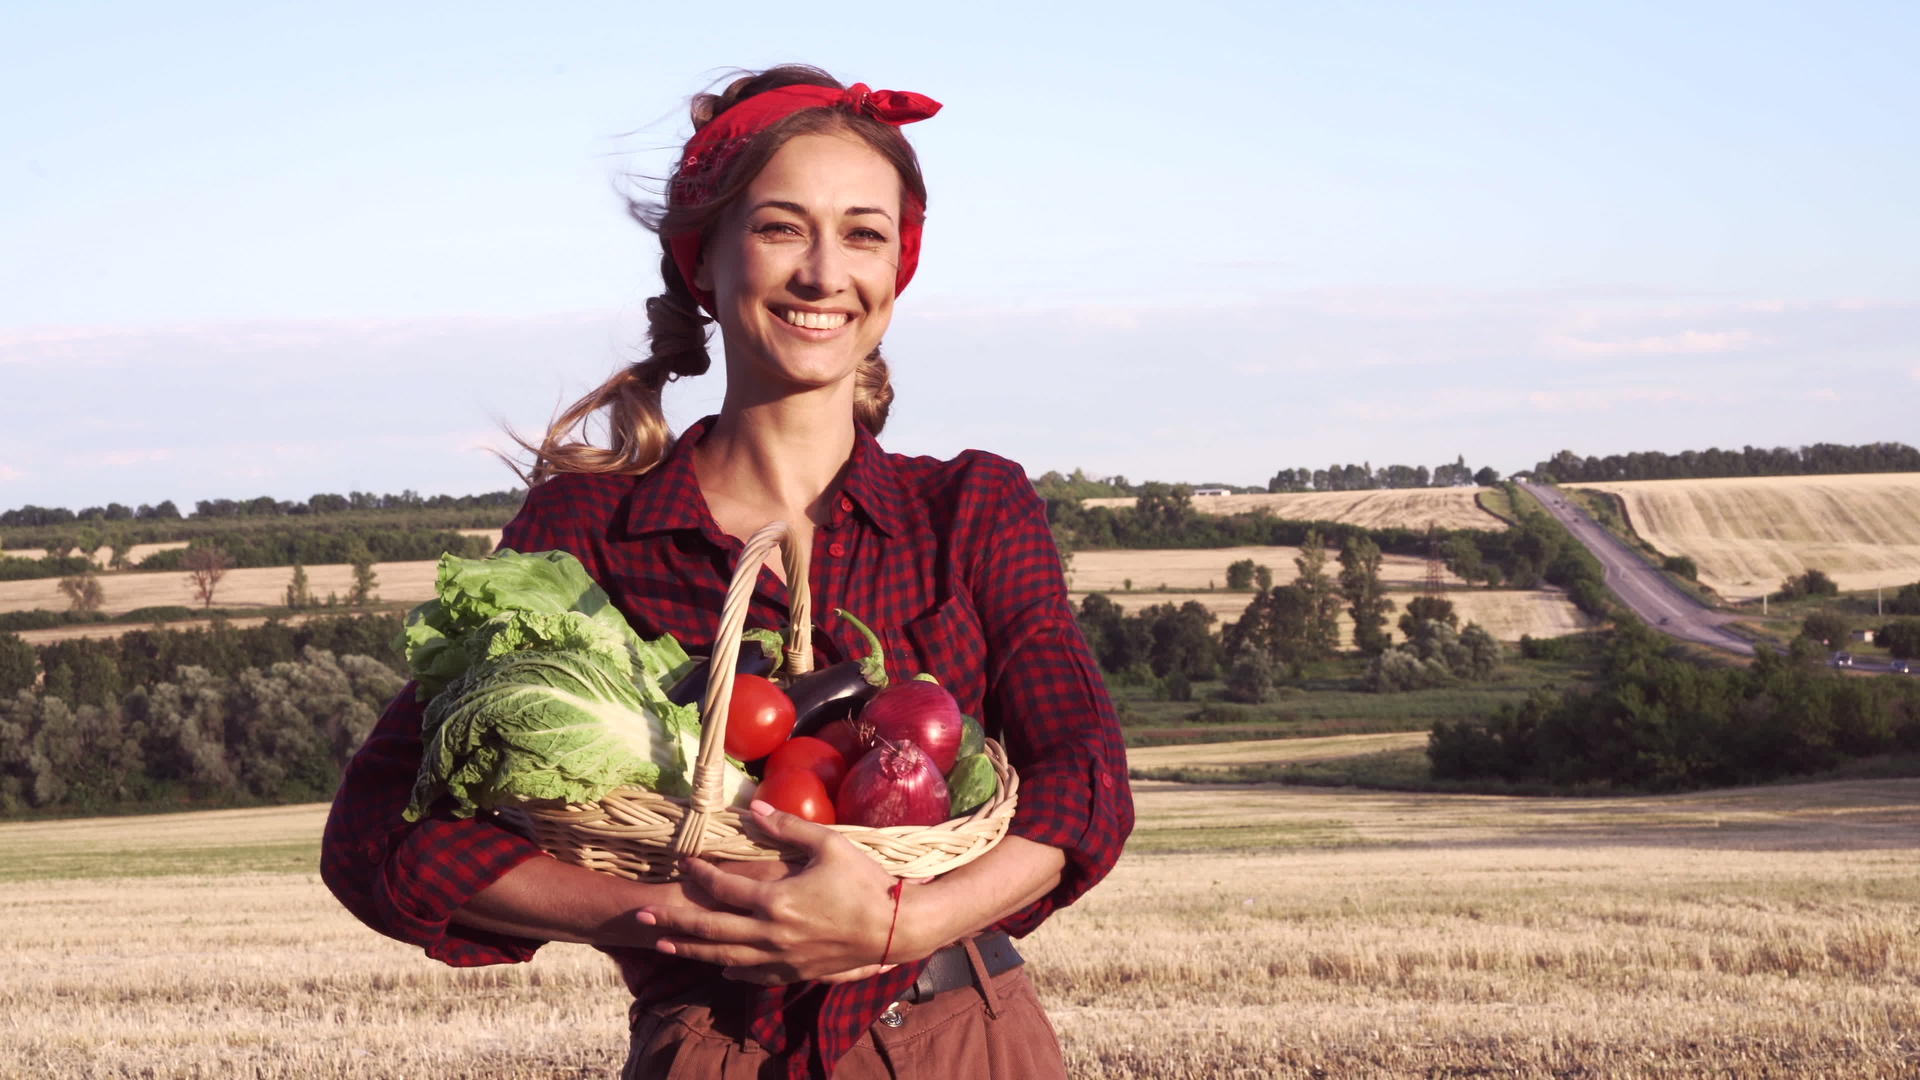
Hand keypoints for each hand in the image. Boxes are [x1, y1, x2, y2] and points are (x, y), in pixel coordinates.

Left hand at [636, 800, 901, 984]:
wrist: (895, 928)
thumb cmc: (865, 881)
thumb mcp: (829, 845)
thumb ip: (788, 827)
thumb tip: (753, 807)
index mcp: (776, 901)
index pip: (723, 888)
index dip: (698, 875)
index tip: (683, 863)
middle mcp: (771, 934)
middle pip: (710, 930)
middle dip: (673, 923)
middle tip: (642, 917)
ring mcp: (781, 958)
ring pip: (725, 957)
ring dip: (691, 952)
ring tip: (663, 947)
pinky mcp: (795, 972)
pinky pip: (755, 975)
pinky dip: (733, 969)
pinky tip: (719, 966)